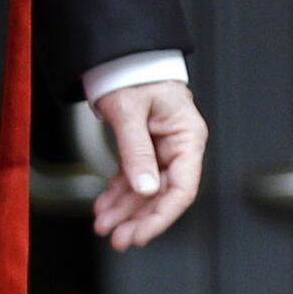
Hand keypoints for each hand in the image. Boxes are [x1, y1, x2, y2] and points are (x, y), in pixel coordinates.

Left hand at [90, 78, 205, 249]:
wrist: (121, 55)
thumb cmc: (133, 73)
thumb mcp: (130, 111)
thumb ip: (136, 151)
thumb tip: (145, 189)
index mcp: (187, 136)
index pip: (182, 188)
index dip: (162, 216)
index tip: (142, 234)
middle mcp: (178, 145)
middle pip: (163, 194)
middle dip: (139, 219)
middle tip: (118, 238)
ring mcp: (162, 148)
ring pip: (146, 190)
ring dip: (125, 210)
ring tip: (105, 226)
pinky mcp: (145, 147)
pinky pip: (134, 177)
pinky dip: (119, 193)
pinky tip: (105, 207)